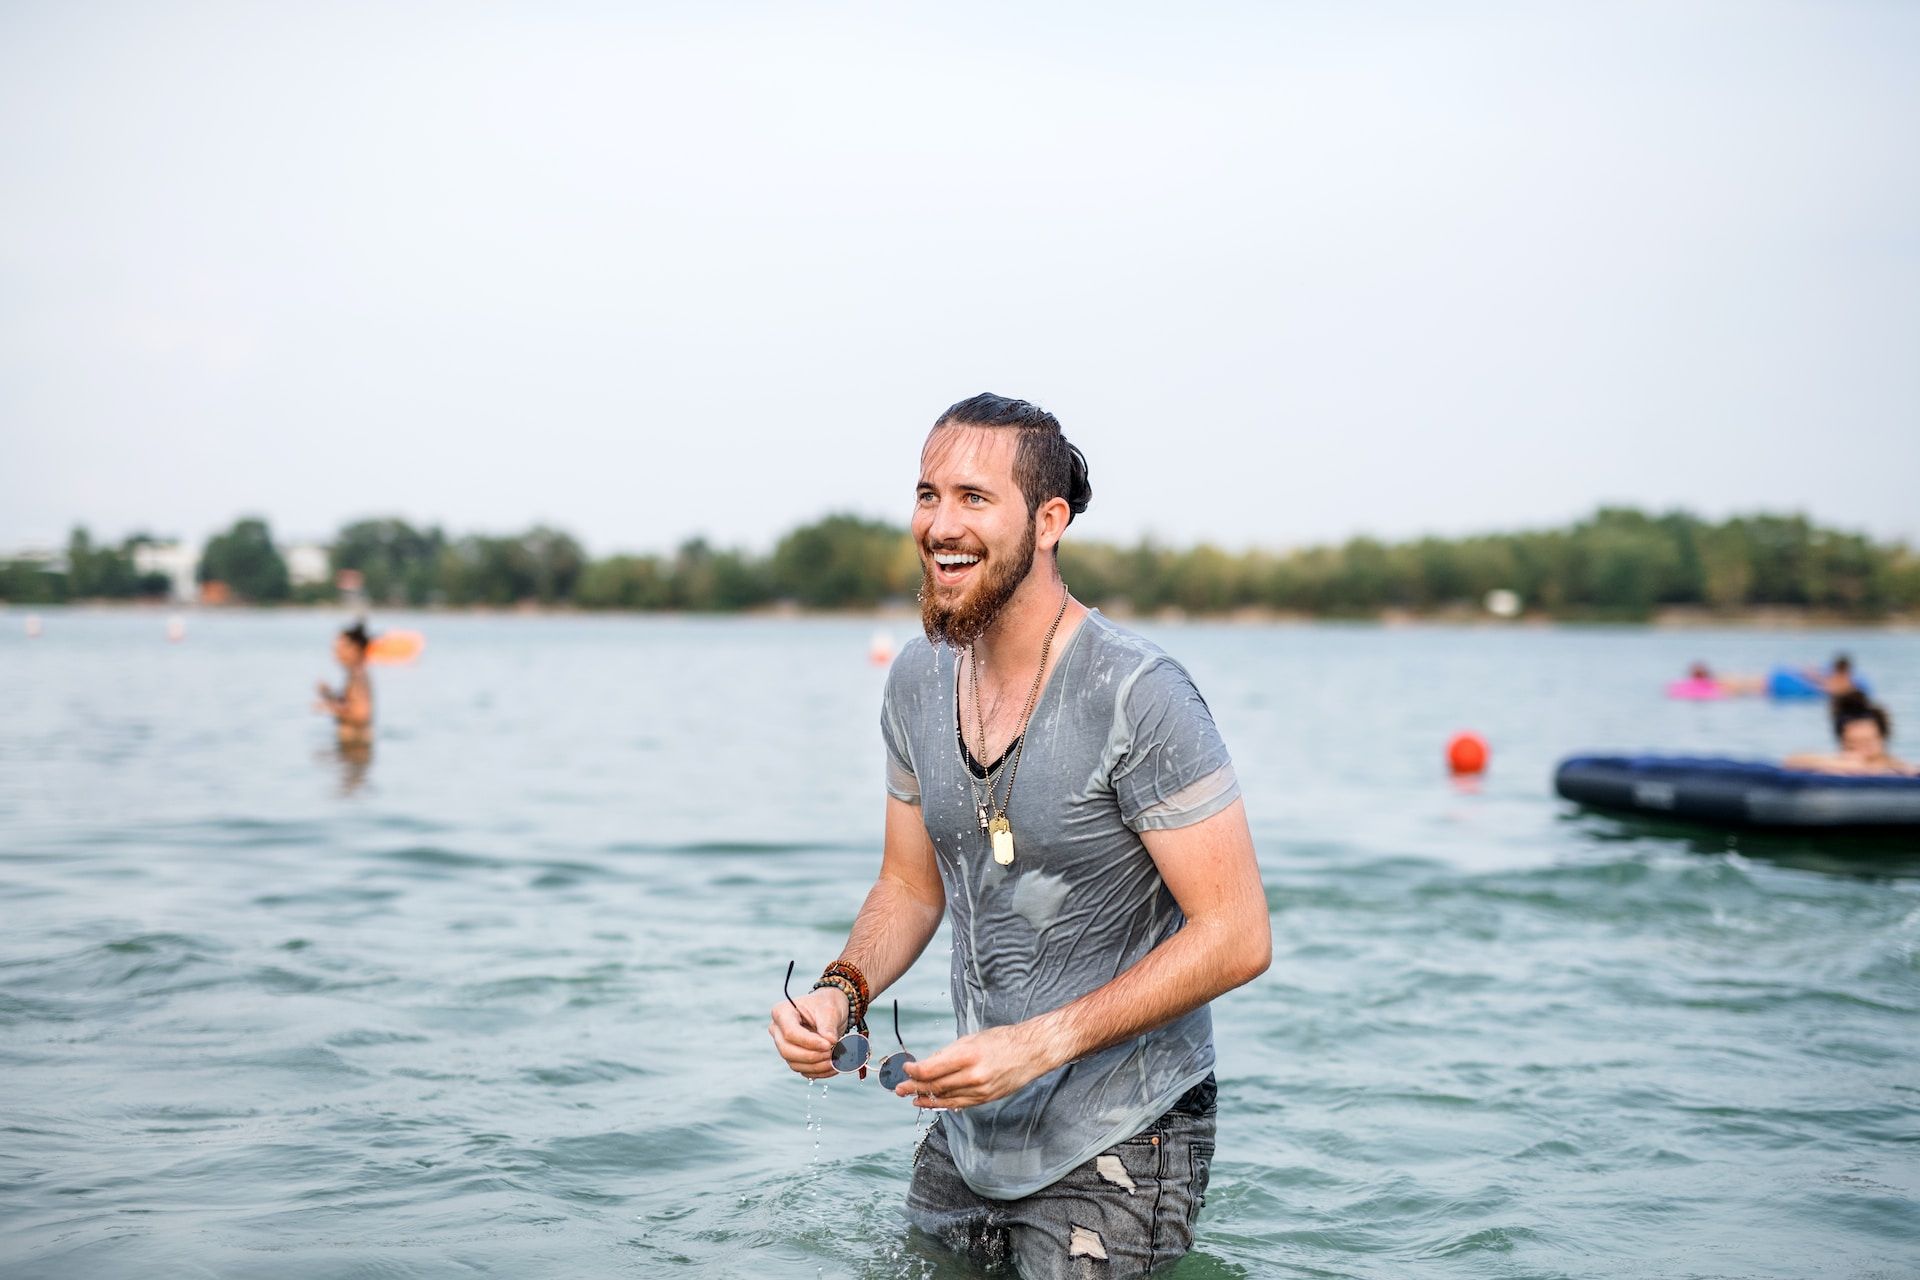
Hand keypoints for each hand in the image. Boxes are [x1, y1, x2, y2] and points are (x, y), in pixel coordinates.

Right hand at [768, 986, 849, 1080]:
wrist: (831, 1011)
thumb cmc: (827, 1004)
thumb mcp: (830, 1010)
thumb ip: (828, 1027)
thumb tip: (830, 1043)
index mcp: (782, 1012)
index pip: (790, 1033)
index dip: (809, 1042)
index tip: (828, 1044)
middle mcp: (778, 1031)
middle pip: (787, 1051)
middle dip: (812, 1056)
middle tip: (832, 1053)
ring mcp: (784, 1046)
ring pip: (795, 1064)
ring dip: (817, 1066)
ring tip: (837, 1060)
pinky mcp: (794, 1058)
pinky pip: (803, 1070)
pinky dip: (820, 1071)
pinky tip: (835, 1066)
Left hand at [894, 1022, 1058, 1109]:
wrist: (1032, 1052)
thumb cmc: (1002, 1040)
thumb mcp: (972, 1039)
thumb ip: (948, 1054)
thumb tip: (927, 1064)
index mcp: (968, 1055)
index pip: (931, 1069)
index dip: (914, 1071)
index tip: (906, 1068)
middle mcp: (973, 1075)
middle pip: (936, 1085)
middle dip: (915, 1087)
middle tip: (899, 1088)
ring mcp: (981, 1090)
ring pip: (946, 1098)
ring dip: (926, 1099)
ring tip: (912, 1098)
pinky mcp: (986, 1099)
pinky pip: (960, 1104)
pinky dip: (943, 1104)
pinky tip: (932, 1103)